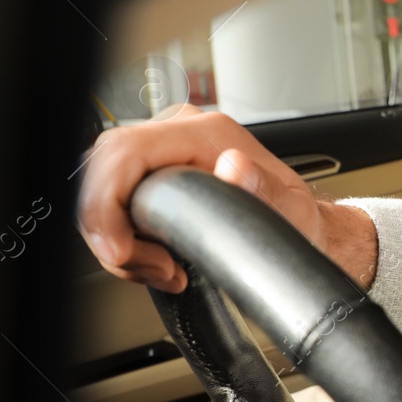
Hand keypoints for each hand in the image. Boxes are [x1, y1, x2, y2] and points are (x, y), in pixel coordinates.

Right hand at [76, 104, 375, 291]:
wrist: (298, 228)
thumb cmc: (294, 218)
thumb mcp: (290, 212)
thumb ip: (265, 192)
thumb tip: (234, 168)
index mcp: (205, 132)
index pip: (124, 152)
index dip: (108, 203)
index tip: (122, 251)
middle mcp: (178, 134)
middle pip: (103, 173)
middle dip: (113, 232)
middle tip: (154, 268)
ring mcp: (162, 153)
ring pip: (103, 193)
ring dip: (121, 243)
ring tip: (165, 269)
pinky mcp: (153, 176)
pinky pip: (115, 205)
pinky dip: (126, 242)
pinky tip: (159, 261)